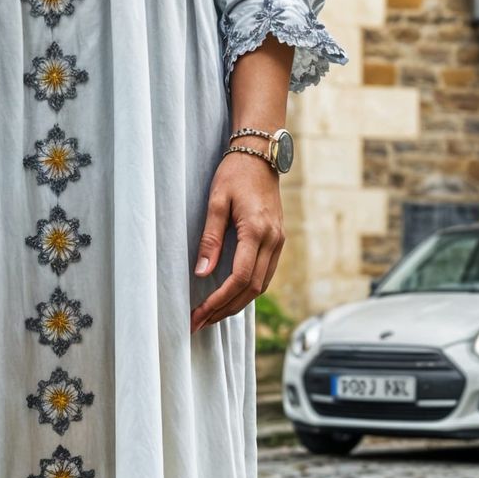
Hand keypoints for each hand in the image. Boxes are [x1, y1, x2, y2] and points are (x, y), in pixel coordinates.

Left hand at [190, 149, 282, 331]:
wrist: (261, 155)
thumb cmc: (234, 174)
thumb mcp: (216, 202)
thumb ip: (210, 238)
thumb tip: (202, 273)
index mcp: (258, 231)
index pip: (240, 277)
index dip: (219, 300)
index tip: (199, 313)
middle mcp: (273, 240)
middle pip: (252, 288)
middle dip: (225, 309)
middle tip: (200, 322)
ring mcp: (279, 242)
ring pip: (261, 285)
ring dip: (237, 304)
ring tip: (211, 315)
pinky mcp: (278, 241)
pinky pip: (265, 274)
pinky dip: (247, 290)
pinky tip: (230, 296)